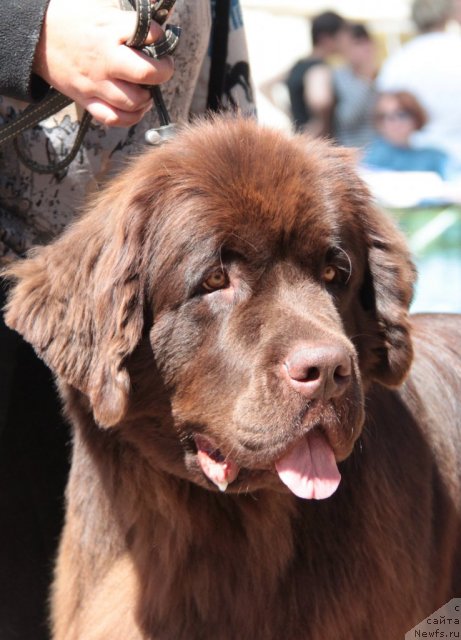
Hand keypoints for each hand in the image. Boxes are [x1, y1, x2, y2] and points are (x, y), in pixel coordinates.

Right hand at [33, 0, 174, 126]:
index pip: (150, 34)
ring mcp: (96, 84)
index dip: (160, 36)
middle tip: (161, 67)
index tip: (158, 38)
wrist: (36, 36)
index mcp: (110, 31)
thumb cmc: (73, 18)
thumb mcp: (102, 5)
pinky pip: (114, 118)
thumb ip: (131, 14)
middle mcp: (105, 60)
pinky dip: (130, 117)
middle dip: (162, 72)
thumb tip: (159, 10)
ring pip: (133, 101)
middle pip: (146, 74)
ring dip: (147, 97)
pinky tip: (136, 107)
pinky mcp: (86, 100)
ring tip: (146, 88)